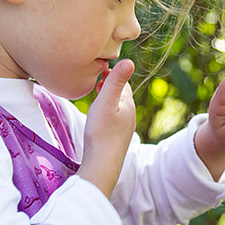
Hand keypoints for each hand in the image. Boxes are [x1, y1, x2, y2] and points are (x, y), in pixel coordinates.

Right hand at [77, 59, 135, 197]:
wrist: (102, 164)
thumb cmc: (102, 131)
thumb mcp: (106, 102)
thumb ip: (116, 81)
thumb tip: (129, 60)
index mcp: (128, 104)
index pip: (123, 82)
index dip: (112, 75)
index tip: (98, 71)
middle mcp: (130, 115)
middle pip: (121, 95)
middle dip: (110, 87)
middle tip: (95, 83)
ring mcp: (125, 128)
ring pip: (117, 108)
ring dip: (108, 101)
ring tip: (95, 98)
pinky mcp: (118, 139)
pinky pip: (114, 120)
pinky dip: (107, 114)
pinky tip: (98, 119)